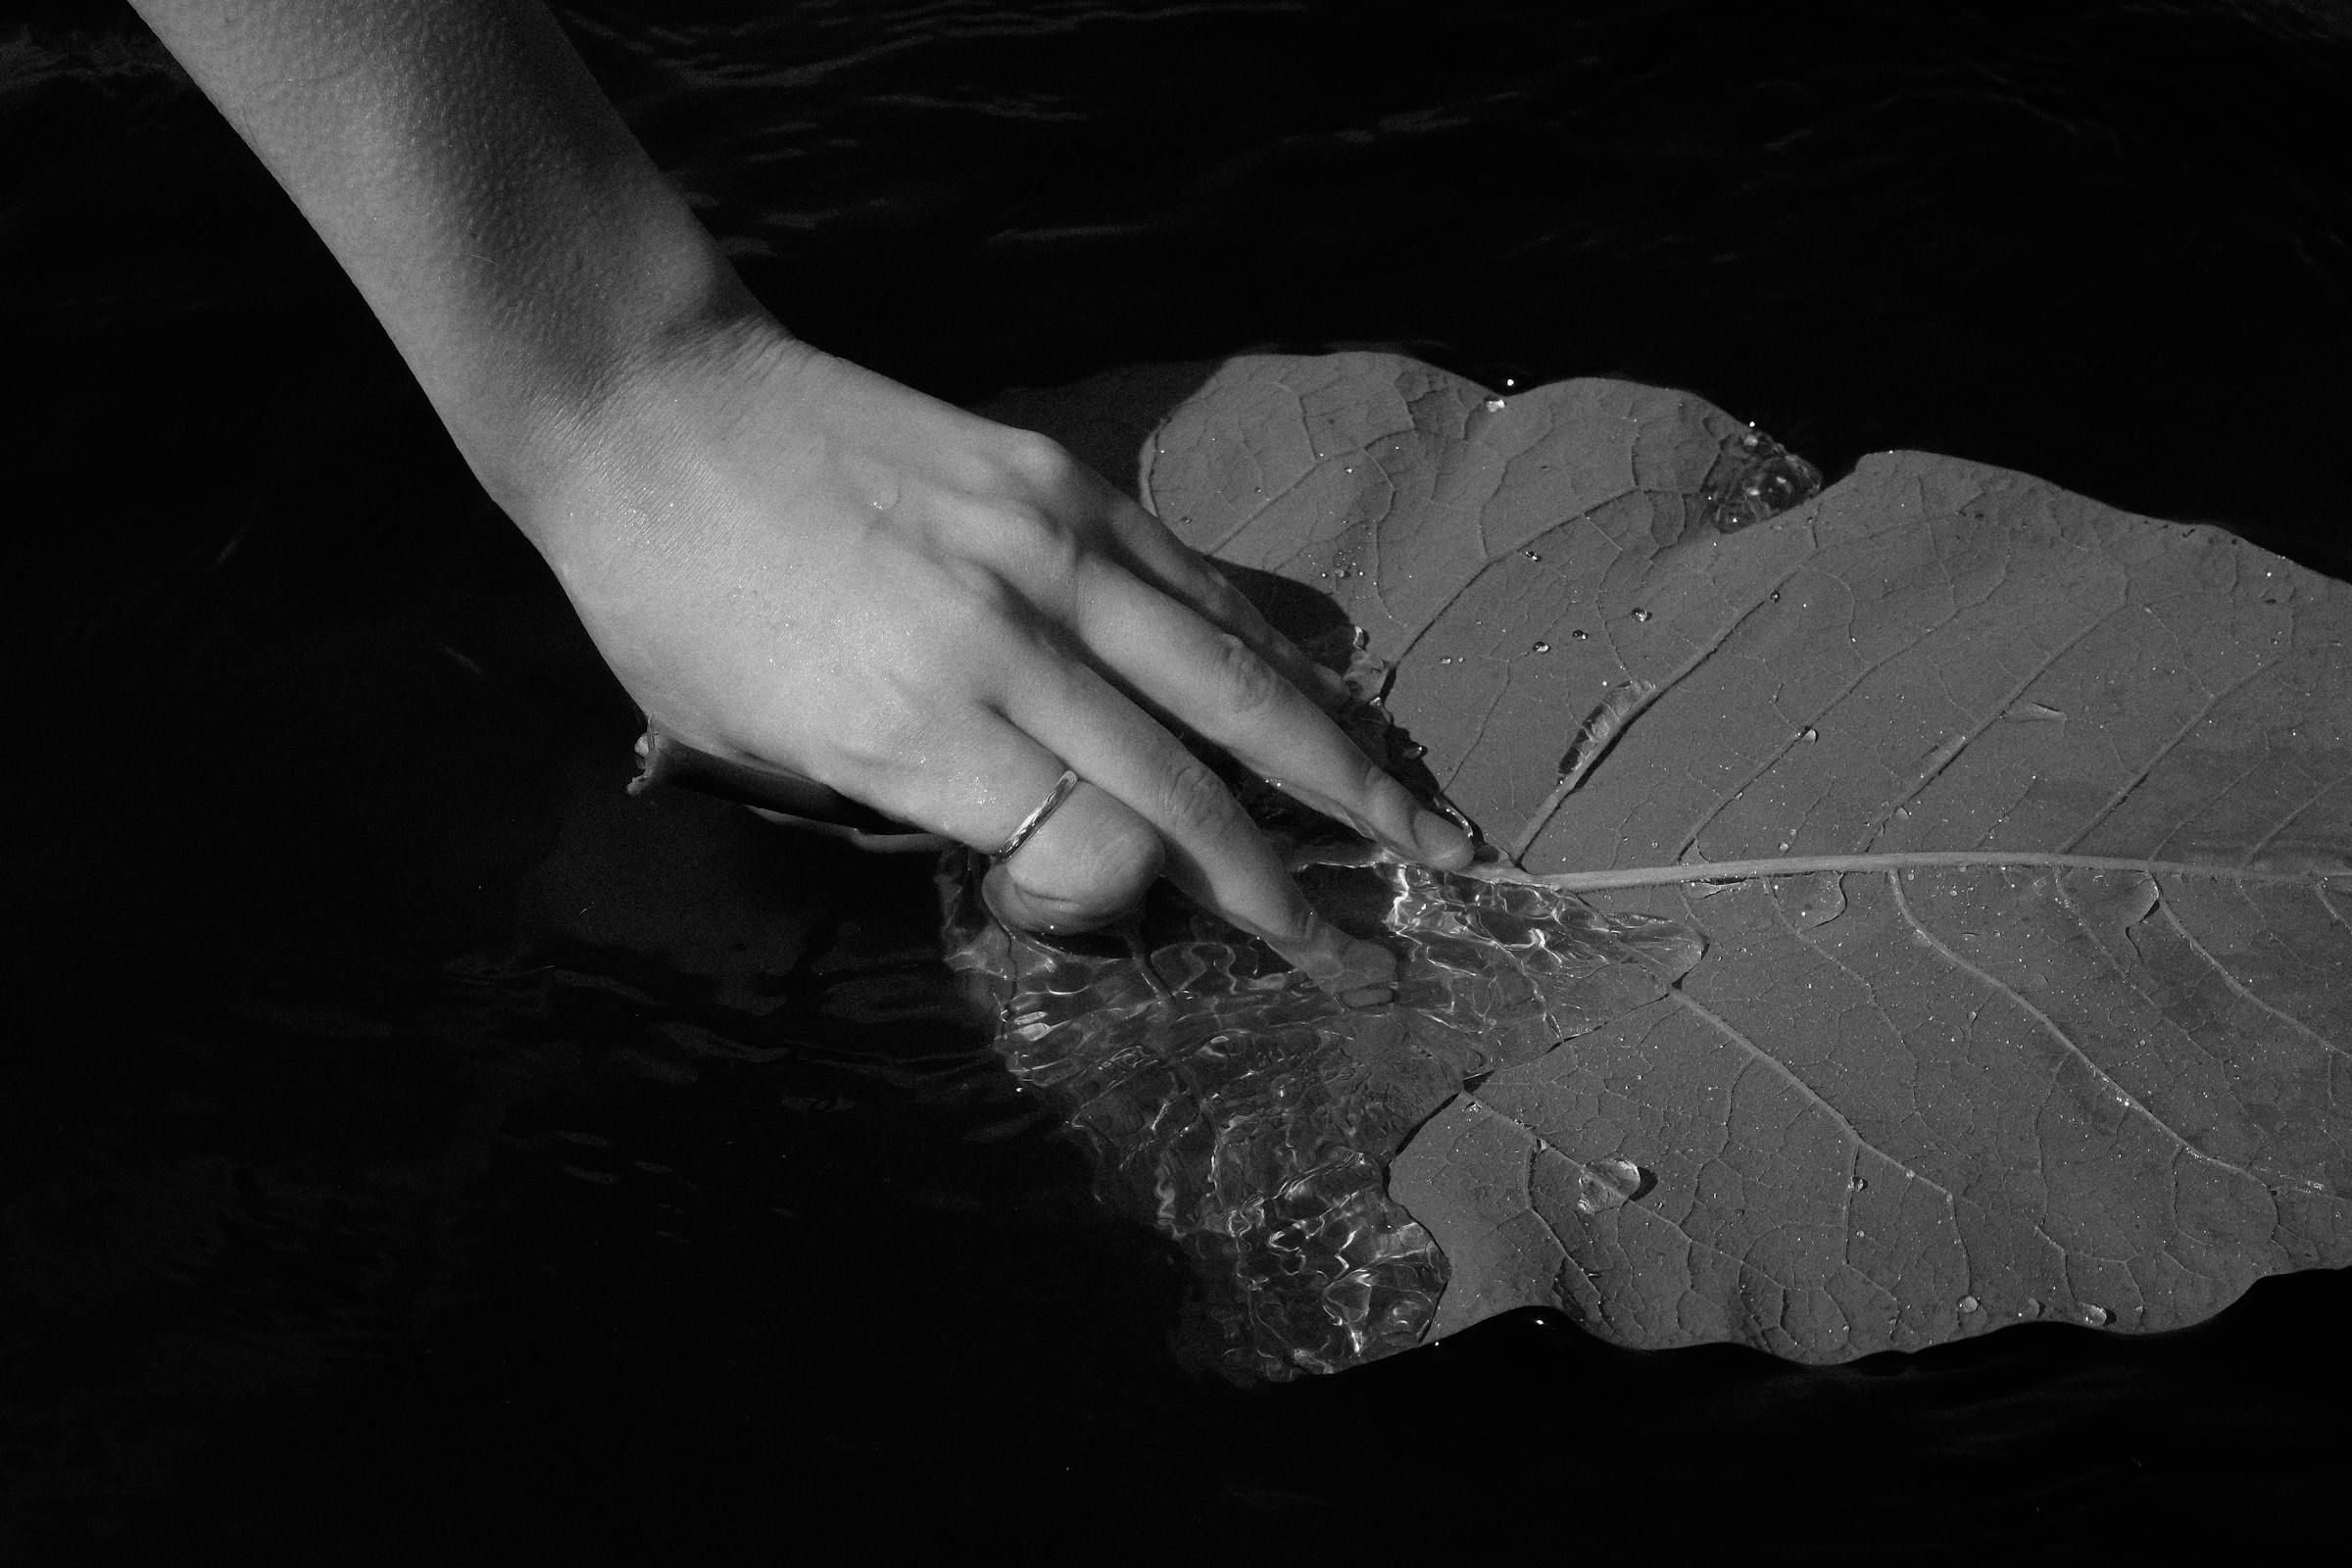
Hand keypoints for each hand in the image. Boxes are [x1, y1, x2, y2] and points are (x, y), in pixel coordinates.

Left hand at [514, 321, 1471, 993]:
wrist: (652, 404)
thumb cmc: (674, 606)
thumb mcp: (753, 752)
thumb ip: (913, 809)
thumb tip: (1061, 854)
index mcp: (909, 728)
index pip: (1090, 849)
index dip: (1125, 908)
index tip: (1102, 915)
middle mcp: (1002, 640)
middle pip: (1190, 780)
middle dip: (1298, 878)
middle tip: (1389, 943)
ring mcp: (1049, 547)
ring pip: (1232, 679)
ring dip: (1343, 766)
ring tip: (1428, 827)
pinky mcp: (1065, 482)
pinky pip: (1199, 585)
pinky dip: (1279, 651)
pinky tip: (1335, 695)